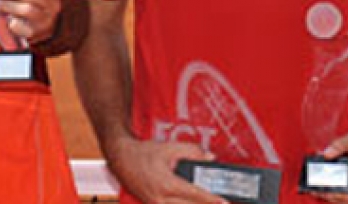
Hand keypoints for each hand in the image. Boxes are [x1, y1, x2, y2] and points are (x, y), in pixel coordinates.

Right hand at [106, 136, 227, 203]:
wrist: (121, 159)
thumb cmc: (143, 153)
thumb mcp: (169, 148)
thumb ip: (192, 152)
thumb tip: (209, 158)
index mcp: (167, 184)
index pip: (195, 195)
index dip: (212, 200)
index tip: (225, 203)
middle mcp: (161, 199)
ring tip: (209, 202)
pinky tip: (193, 202)